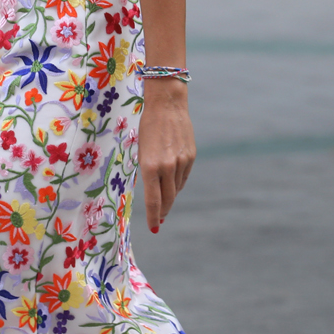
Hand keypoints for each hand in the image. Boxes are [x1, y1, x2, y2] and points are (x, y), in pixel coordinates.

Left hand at [138, 80, 194, 233]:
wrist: (168, 105)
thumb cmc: (148, 127)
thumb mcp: (141, 151)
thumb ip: (148, 172)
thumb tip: (154, 192)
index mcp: (150, 166)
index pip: (153, 200)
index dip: (153, 217)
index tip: (154, 228)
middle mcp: (167, 167)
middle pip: (167, 199)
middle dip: (162, 212)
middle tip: (159, 220)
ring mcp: (182, 163)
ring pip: (176, 188)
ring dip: (170, 196)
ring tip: (164, 201)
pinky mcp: (191, 157)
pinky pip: (183, 176)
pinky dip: (177, 182)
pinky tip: (172, 182)